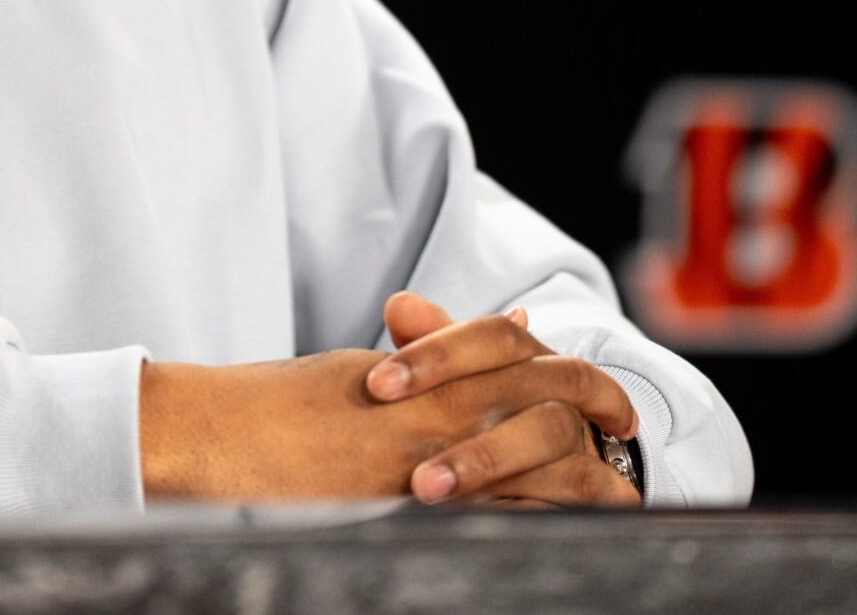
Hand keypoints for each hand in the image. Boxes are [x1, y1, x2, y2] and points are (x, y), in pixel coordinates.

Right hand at [137, 299, 637, 505]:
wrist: (227, 439)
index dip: (585, 378)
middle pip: (556, 405)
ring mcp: (435, 460)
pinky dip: (544, 522)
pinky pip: (504, 518)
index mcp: (434, 369)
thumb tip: (521, 325)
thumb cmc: (290, 405)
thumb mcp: (373, 369)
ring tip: (621, 500)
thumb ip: (446, 352)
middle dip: (605, 424)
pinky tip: (568, 531)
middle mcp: (444, 407)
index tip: (611, 401)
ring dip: (591, 484)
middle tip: (629, 442)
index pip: (533, 358)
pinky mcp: (418, 509)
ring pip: (544, 467)